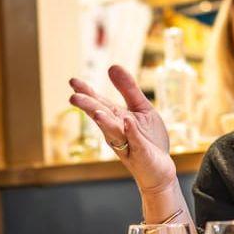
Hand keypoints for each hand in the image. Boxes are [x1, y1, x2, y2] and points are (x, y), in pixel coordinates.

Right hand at [68, 66, 175, 194]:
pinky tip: (127, 122)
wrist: (160, 168)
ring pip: (113, 131)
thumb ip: (128, 89)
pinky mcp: (141, 152)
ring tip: (96, 113)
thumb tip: (112, 66)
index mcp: (115, 118)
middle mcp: (116, 131)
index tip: (72, 82)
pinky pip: (135, 141)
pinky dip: (131, 132)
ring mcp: (127, 143)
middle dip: (88, 107)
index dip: (86, 92)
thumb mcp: (141, 108)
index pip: (98, 103)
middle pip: (100, 116)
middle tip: (73, 98)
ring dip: (105, 122)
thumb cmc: (149, 139)